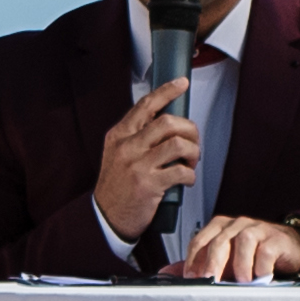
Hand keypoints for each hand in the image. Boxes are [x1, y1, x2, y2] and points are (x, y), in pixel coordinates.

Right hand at [94, 86, 201, 239]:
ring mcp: (138, 165)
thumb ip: (136, 137)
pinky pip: (180, 171)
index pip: (145, 106)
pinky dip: (190, 175)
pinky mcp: (149, 184)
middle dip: (189, 129)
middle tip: (193, 140)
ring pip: (178, 144)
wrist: (106, 217)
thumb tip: (167, 123)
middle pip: (167, 122)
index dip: (167, 91)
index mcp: (119, 136)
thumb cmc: (116, 186)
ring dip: (193, 152)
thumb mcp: (117, 154)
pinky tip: (186, 179)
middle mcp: (127, 146)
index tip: (181, 84)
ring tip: (191, 161)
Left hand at [171, 216, 299, 284]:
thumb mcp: (224, 260)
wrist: (288, 247)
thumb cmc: (251, 255)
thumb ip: (198, 265)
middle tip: (210, 282)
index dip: (192, 260)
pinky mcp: (276, 238)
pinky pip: (265, 250)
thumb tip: (165, 274)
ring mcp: (257, 229)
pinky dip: (261, 266)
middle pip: (219, 241)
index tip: (190, 279)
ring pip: (243, 241)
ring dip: (240, 264)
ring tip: (242, 282)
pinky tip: (261, 278)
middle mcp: (236, 224)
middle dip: (212, 263)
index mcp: (219, 228)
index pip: (199, 240)